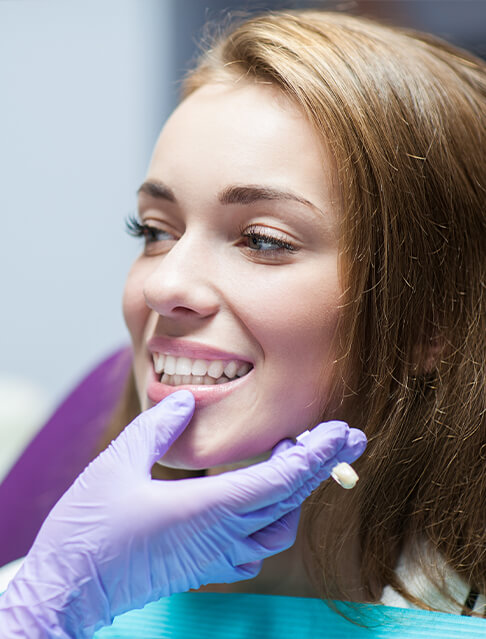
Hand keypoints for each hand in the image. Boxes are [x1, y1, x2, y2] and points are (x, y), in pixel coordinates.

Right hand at [0, 390, 365, 637]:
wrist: (69, 588)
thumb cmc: (89, 529)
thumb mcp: (118, 463)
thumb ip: (158, 427)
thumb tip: (186, 400)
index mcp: (207, 509)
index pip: (280, 481)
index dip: (314, 455)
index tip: (340, 432)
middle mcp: (221, 536)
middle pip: (289, 500)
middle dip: (321, 465)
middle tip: (345, 436)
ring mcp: (216, 557)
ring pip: (279, 528)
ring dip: (296, 492)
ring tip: (295, 459)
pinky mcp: (206, 568)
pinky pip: (257, 546)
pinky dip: (272, 518)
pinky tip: (263, 500)